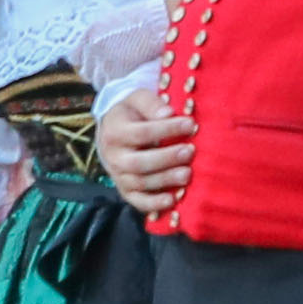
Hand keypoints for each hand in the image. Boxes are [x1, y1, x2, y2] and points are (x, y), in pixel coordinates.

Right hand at [101, 101, 194, 218]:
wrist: (112, 129)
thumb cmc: (132, 113)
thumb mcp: (137, 99)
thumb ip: (151, 104)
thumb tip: (168, 113)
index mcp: (115, 132)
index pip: (143, 133)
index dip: (167, 129)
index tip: (190, 124)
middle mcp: (113, 157)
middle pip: (140, 162)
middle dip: (167, 158)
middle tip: (190, 152)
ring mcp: (118, 176)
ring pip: (140, 182)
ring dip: (165, 180)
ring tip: (187, 174)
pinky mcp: (125, 190)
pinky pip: (138, 201)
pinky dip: (154, 204)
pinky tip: (172, 201)